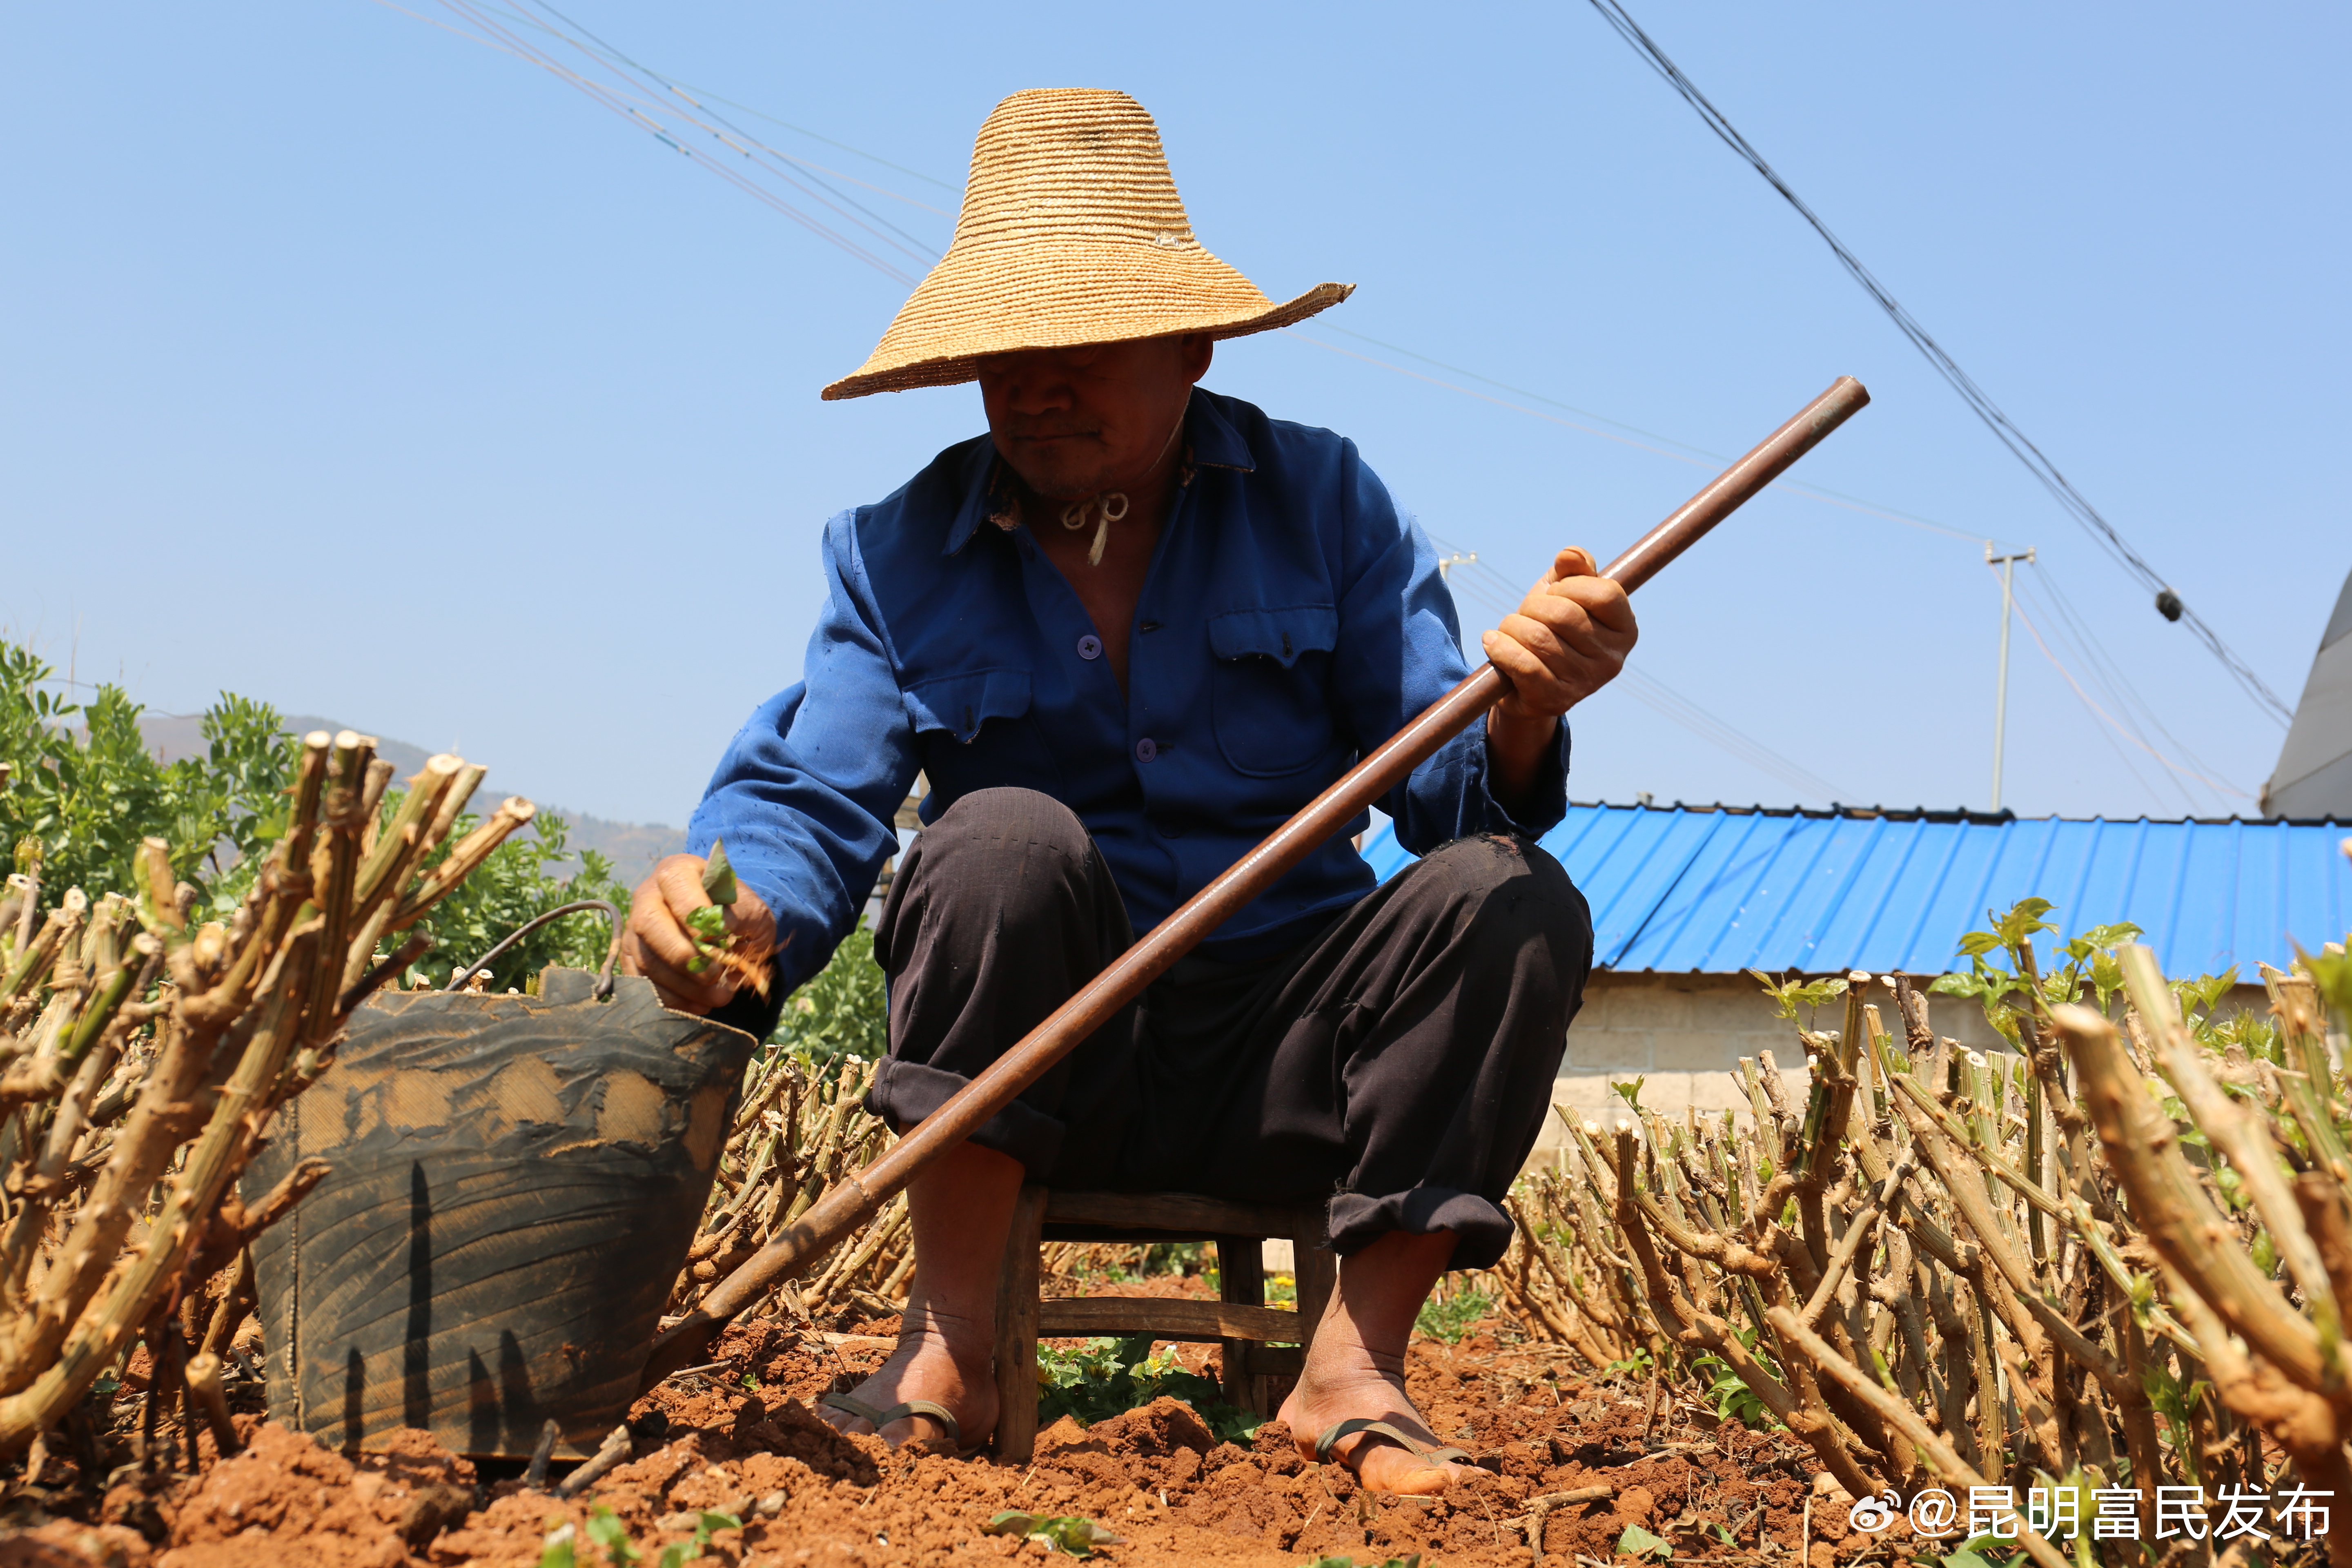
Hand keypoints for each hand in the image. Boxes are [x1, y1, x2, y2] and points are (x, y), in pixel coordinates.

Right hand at [620, 853, 776, 1013]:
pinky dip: (671, 1000)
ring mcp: (634, 928)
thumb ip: (744, 914)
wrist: (724, 927)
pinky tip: (699, 1005)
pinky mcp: (630, 958)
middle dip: (685, 957)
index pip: (676, 886)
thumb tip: (720, 928)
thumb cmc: (737, 914)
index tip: (720, 941)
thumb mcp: (753, 909)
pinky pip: (641, 983)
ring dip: (683, 986)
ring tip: (718, 997)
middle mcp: (647, 895)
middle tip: (716, 976)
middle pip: (649, 924)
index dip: (696, 916)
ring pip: (646, 959)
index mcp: (678, 871)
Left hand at [1481, 545, 1637, 726]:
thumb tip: (1570, 554)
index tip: (1554, 593)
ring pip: (1539, 638)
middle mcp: (1612, 659)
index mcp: (1625, 629)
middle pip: (1564, 614)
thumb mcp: (1564, 592)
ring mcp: (1585, 683)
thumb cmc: (1550, 628)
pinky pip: (1524, 665)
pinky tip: (1492, 641)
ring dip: (1512, 627)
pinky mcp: (1555, 700)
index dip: (1570, 586)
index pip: (1604, 594)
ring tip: (1508, 630)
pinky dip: (1501, 648)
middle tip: (1524, 613)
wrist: (1527, 683)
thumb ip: (1572, 568)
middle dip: (1533, 606)